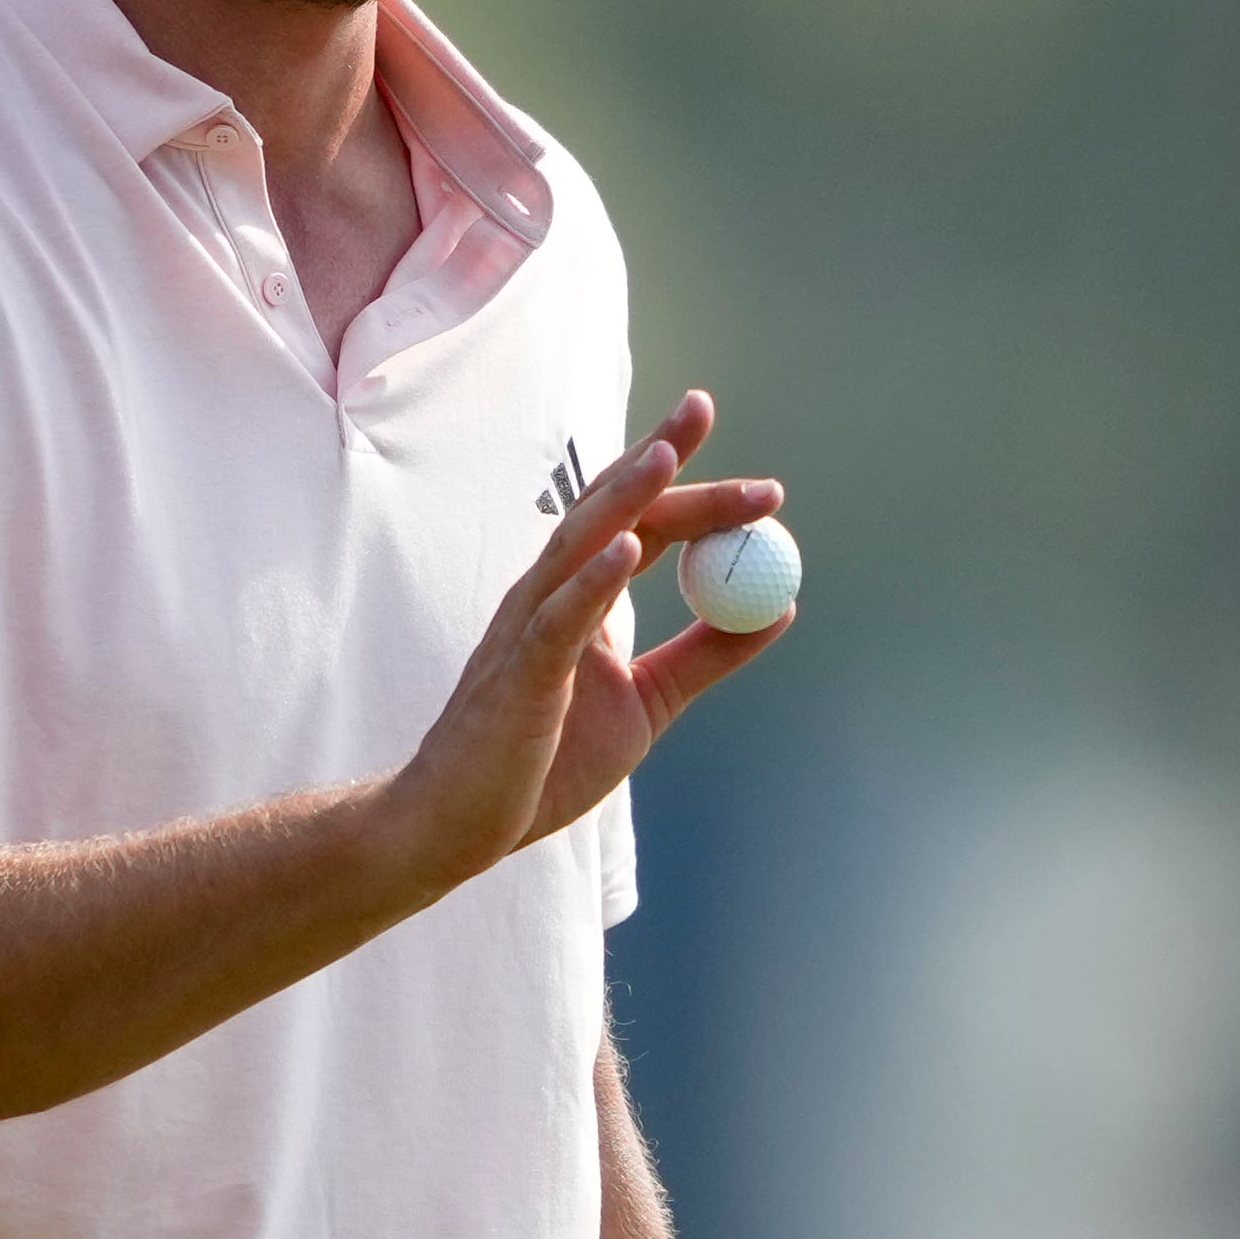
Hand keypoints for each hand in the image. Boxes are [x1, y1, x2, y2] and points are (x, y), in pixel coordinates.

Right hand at [384, 390, 792, 893]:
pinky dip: (594, 580)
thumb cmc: (541, 762)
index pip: (639, 519)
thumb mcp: (646, 701)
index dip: (688, 482)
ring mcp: (529, 629)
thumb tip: (780, 607)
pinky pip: (559, 618)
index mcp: (580, 598)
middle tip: (706, 414)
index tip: (752, 470)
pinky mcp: (520, 674)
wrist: (458, 824)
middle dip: (661, 462)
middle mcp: (549, 595)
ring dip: (623, 498)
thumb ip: (705, 654)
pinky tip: (629, 548)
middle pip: (611, 511)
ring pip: (578, 545)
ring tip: (665, 455)